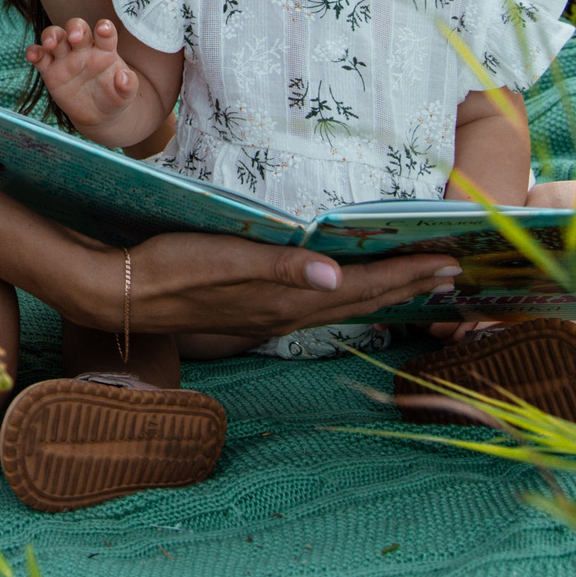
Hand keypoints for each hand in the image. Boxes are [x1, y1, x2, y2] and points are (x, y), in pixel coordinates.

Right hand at [25, 19, 151, 142]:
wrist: (98, 114)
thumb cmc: (114, 97)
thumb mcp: (126, 95)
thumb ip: (128, 85)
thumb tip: (124, 77)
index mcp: (104, 50)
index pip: (104, 33)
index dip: (104, 28)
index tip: (103, 29)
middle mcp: (84, 49)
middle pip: (77, 28)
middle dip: (75, 28)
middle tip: (76, 37)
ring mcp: (65, 58)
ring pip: (55, 37)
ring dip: (51, 35)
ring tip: (50, 44)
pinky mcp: (50, 70)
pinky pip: (40, 56)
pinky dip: (34, 52)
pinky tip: (32, 55)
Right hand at [69, 234, 465, 340]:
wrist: (122, 293)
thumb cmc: (170, 266)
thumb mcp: (225, 260)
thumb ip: (282, 268)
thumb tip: (338, 274)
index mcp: (288, 298)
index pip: (362, 285)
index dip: (406, 275)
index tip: (450, 264)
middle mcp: (287, 313)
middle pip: (362, 300)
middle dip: (409, 285)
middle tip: (452, 273)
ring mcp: (271, 316)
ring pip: (343, 307)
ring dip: (383, 294)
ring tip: (416, 283)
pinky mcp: (254, 311)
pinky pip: (319, 308)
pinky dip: (349, 298)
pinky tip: (348, 290)